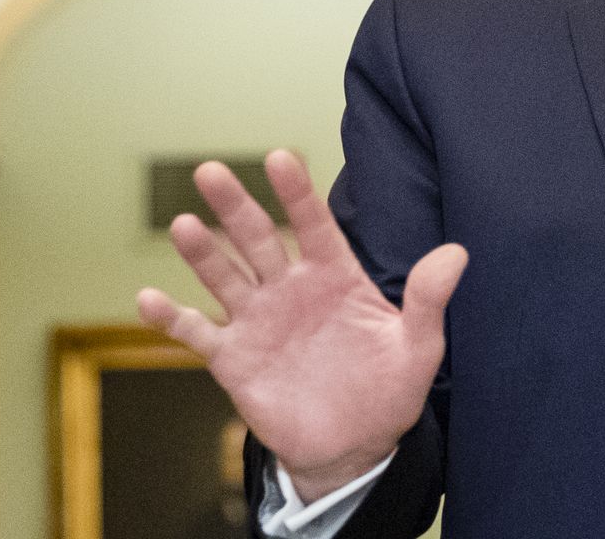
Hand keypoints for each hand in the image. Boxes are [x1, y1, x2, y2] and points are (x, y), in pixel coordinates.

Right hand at [136, 150, 466, 501]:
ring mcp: (258, 321)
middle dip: (236, 206)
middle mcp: (291, 289)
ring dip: (202, 252)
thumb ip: (428, 300)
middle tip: (211, 170)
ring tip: (183, 224)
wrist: (352, 447)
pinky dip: (171, 318)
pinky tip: (147, 299)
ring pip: (225, 276)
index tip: (281, 157)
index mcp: (335, 277)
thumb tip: (457, 253)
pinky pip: (197, 333)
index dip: (298, 193)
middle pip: (259, 239)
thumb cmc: (388, 391)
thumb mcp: (417, 348)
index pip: (315, 225)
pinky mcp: (234, 358)